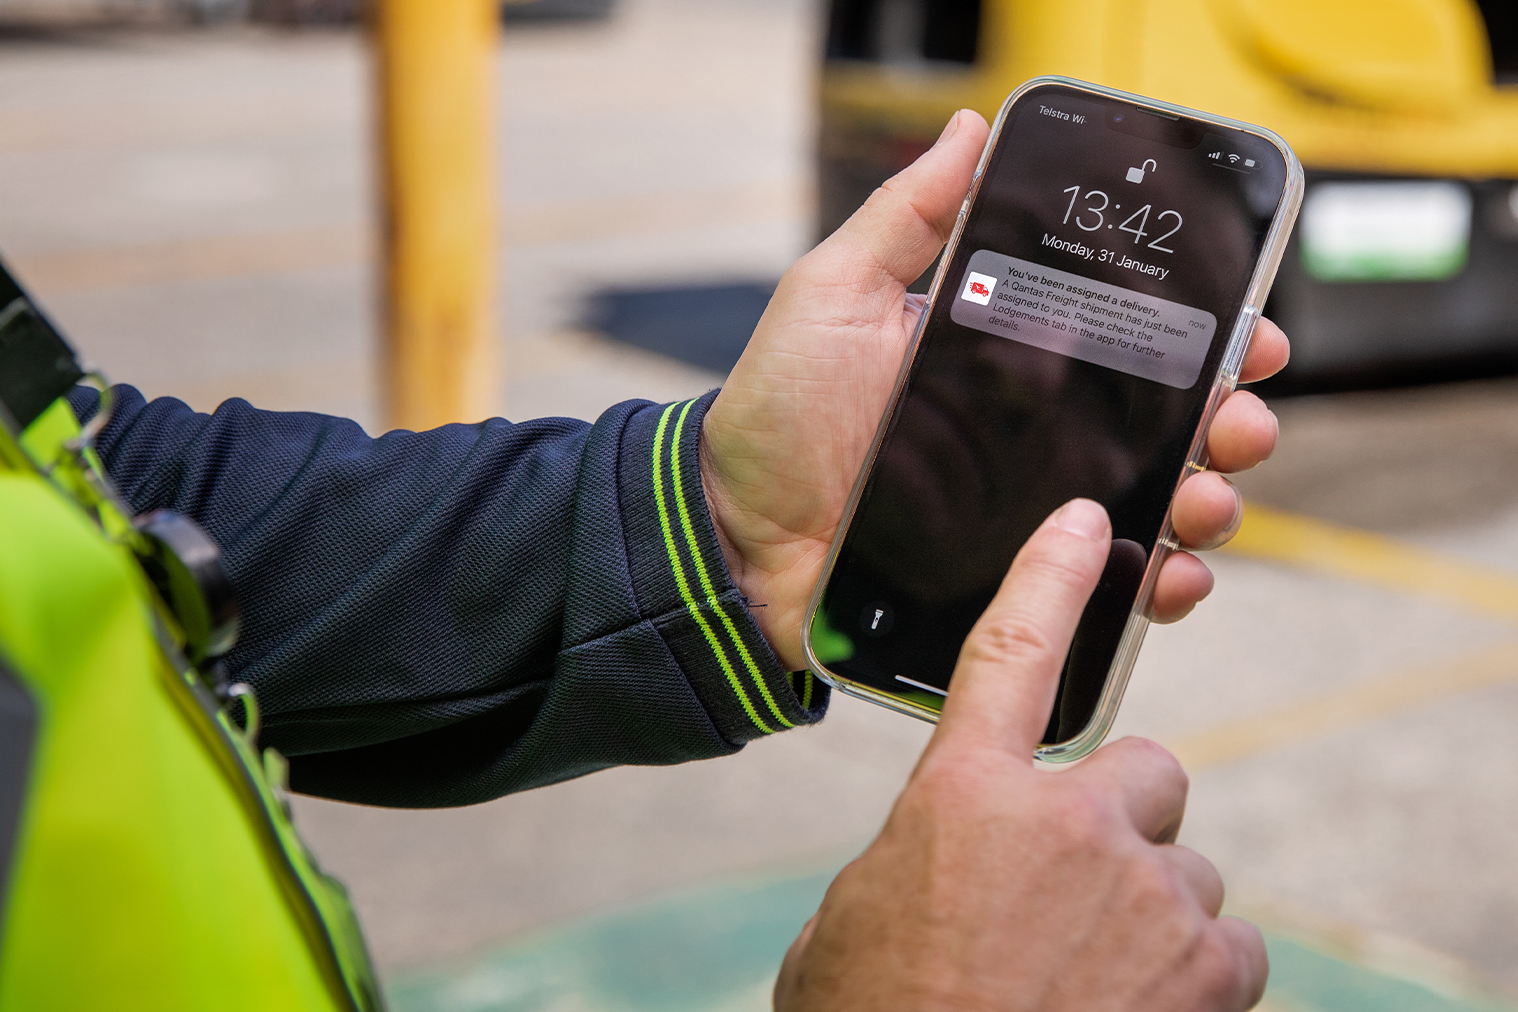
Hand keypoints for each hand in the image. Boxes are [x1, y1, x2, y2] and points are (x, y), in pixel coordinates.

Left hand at [701, 109, 1287, 668]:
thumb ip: (905, 217)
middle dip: (1226, 423)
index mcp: (1007, 365)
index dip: (1198, 338)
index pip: (1128, 345)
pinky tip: (1169, 571)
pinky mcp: (1013, 584)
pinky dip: (1156, 584)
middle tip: (1237, 421)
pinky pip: (1105, 589)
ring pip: (1154, 508)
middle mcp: (1032, 437)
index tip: (1244, 333)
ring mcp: (1028, 514)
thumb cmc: (777, 414)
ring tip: (1206, 497)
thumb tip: (968, 130)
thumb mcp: (833, 296)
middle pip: (1164, 428)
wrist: (734, 534)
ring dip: (1207, 501)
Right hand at [772, 499, 1267, 1011]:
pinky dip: (1194, 977)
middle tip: (1077, 891)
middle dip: (1117, 822)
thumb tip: (933, 866)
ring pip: (1185, 868)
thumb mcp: (848, 931)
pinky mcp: (1208, 972)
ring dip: (1149, 912)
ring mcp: (1147, 896)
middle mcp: (1065, 826)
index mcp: (961, 800)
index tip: (1080, 523)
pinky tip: (1131, 1009)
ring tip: (1089, 978)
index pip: (1010, 649)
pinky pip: (1229, 945)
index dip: (1048, 573)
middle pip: (1143, 771)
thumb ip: (904, 866)